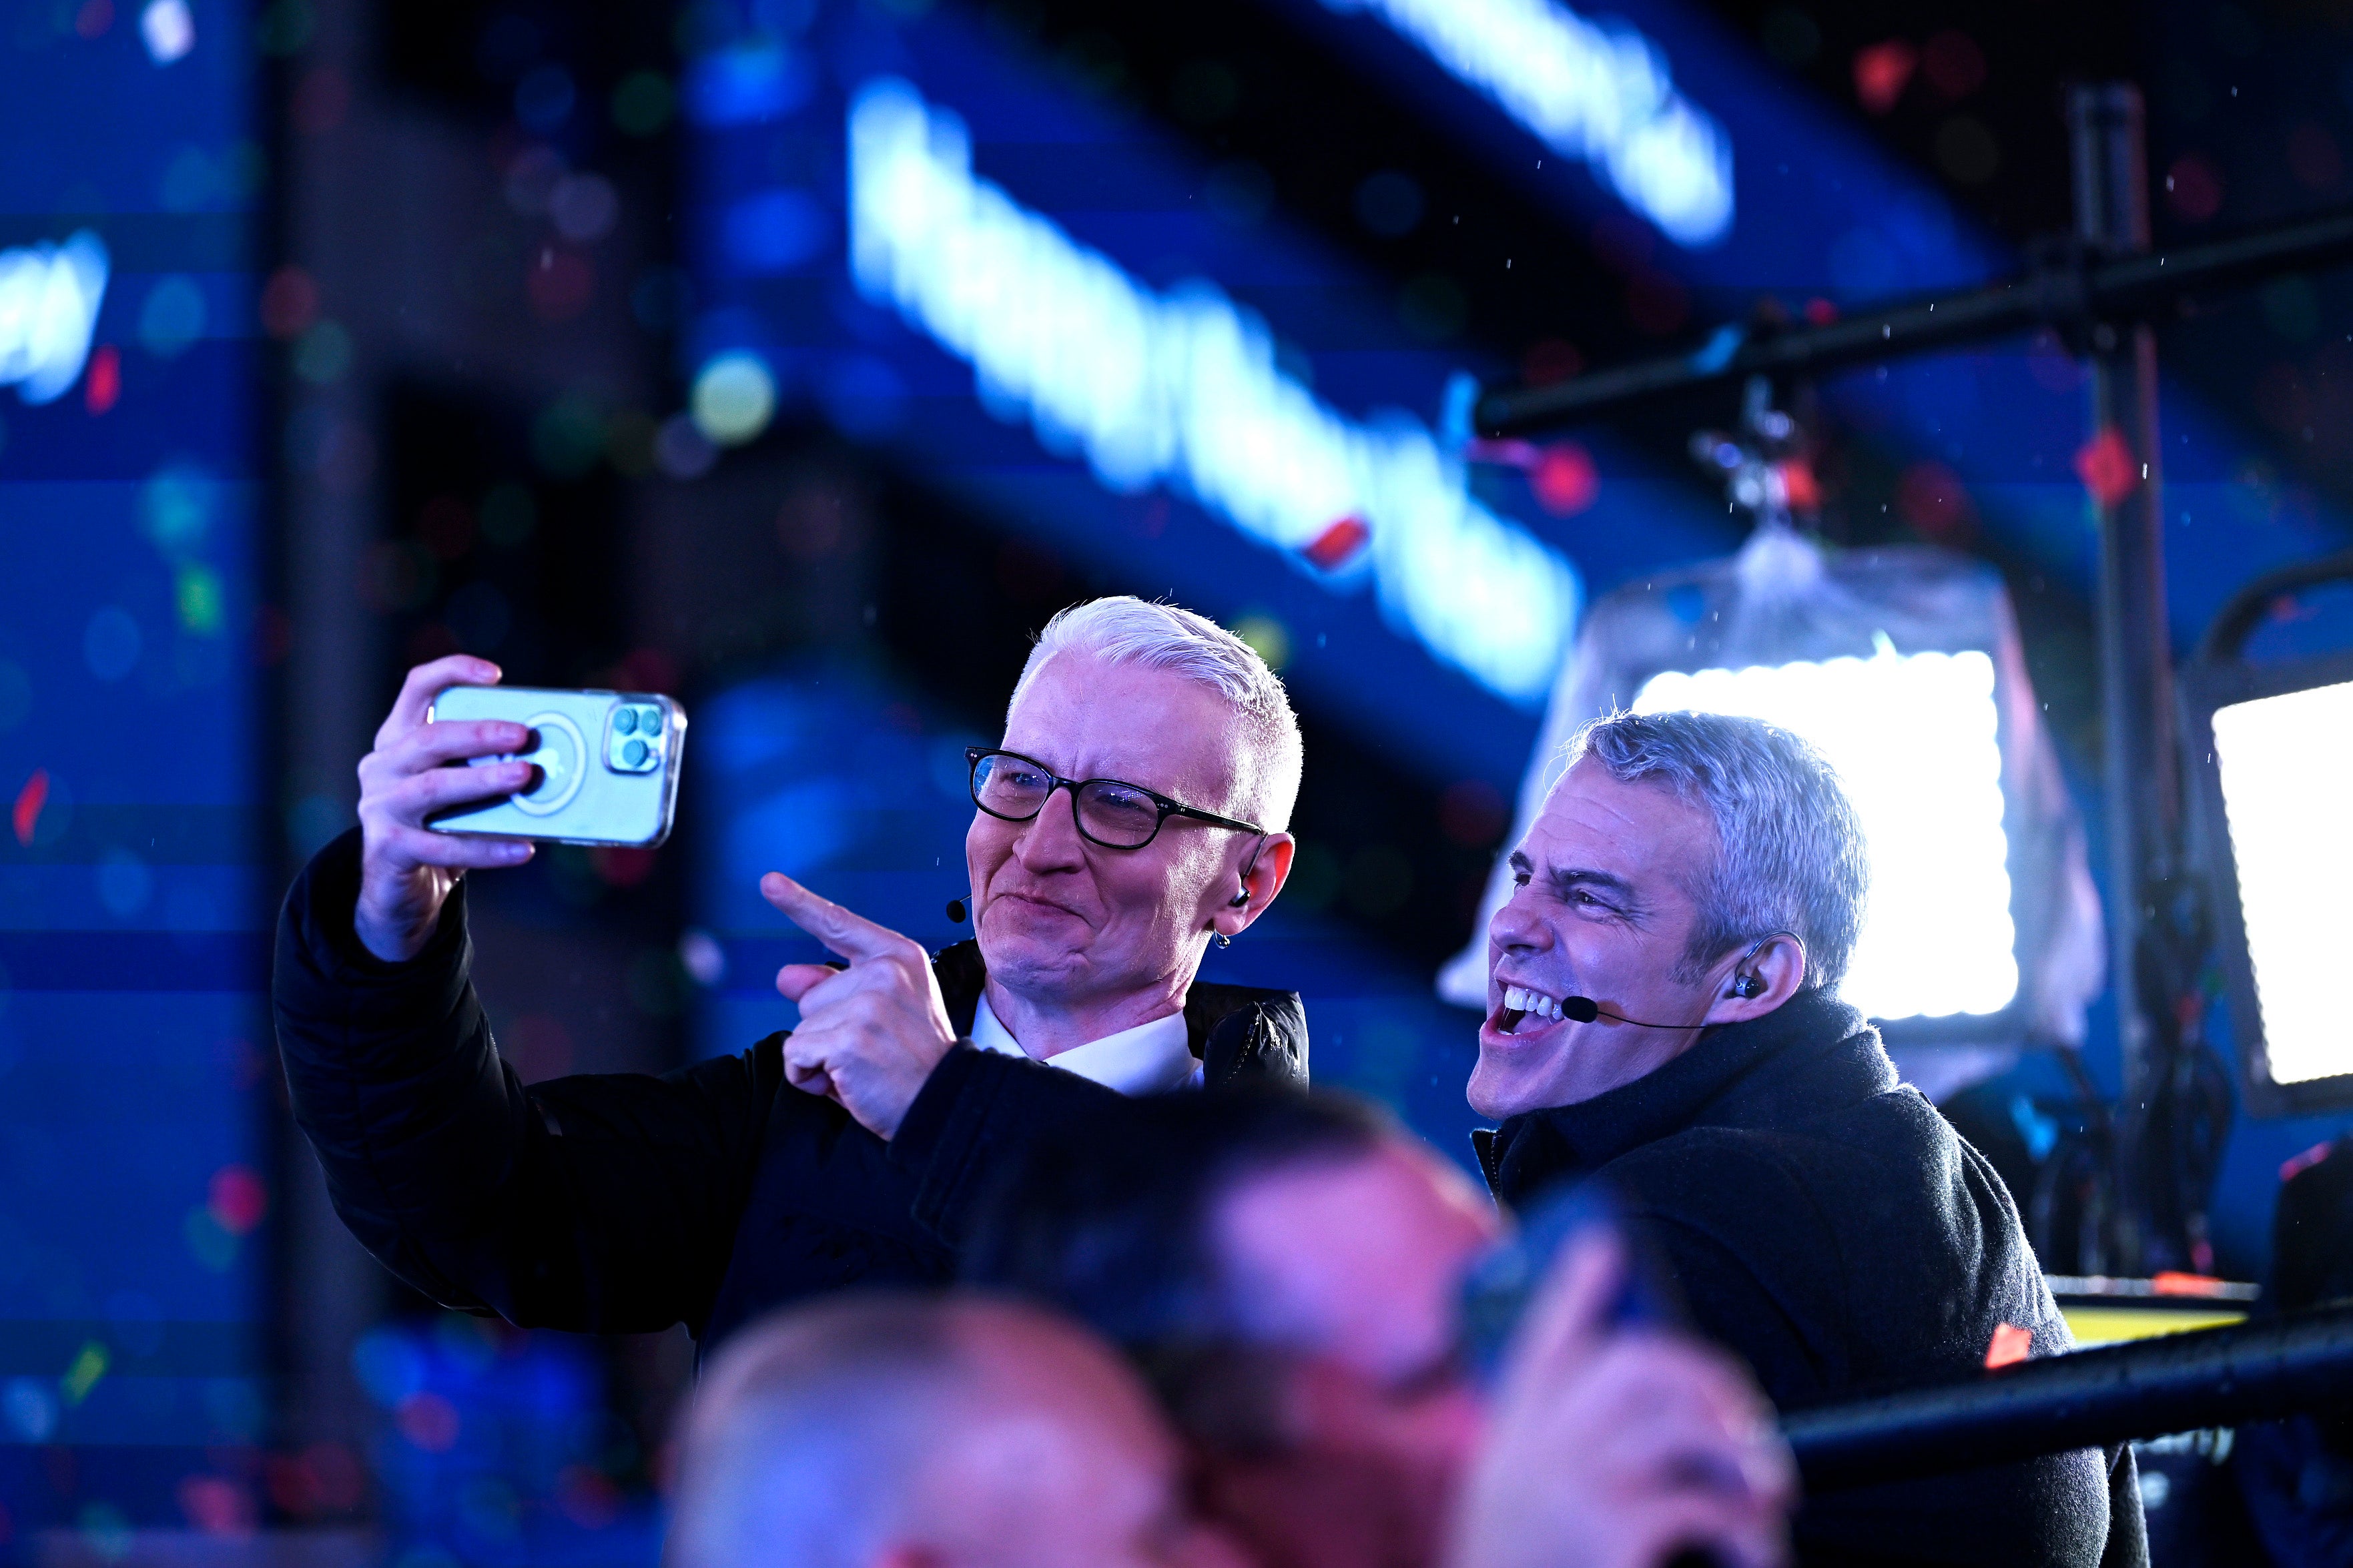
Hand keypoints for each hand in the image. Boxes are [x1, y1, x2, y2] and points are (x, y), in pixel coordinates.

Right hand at [353, 656, 537, 963]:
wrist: (401, 891)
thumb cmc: (440, 828)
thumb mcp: (458, 789)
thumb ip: (484, 767)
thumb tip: (548, 757)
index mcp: (399, 740)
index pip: (417, 689)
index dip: (452, 673)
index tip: (494, 675)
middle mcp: (382, 767)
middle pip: (429, 738)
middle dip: (480, 733)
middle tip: (524, 735)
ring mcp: (379, 807)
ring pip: (433, 787)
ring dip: (482, 781)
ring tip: (525, 777)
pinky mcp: (387, 847)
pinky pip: (442, 846)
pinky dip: (487, 848)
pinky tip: (522, 849)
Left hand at [763, 873, 956, 1139]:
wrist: (946, 1106)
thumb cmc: (913, 1062)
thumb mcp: (882, 1012)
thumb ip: (834, 988)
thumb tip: (786, 975)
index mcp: (898, 956)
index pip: (839, 924)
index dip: (799, 903)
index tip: (769, 882)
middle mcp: (885, 971)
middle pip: (810, 996)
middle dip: (827, 1031)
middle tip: (873, 1051)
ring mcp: (869, 1002)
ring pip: (800, 1028)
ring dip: (819, 1058)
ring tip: (864, 1069)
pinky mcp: (850, 1037)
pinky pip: (795, 1055)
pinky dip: (809, 1078)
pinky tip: (848, 1084)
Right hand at [1447, 1235, 1794, 1567]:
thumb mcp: (1514, 1512)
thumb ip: (1554, 1458)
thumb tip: (1648, 1420)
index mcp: (1510, 1443)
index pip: (1538, 1342)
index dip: (1573, 1290)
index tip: (1605, 1246)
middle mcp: (1534, 1449)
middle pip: (1633, 1365)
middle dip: (1706, 1377)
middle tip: (1746, 1422)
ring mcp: (1571, 1485)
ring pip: (1681, 1425)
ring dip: (1740, 1456)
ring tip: (1770, 1491)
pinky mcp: (1611, 1532)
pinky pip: (1701, 1506)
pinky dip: (1745, 1534)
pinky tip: (1758, 1554)